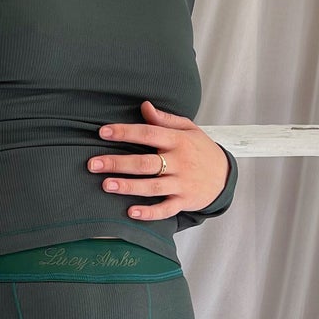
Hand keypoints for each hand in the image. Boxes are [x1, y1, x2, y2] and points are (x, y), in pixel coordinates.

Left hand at [86, 99, 229, 221]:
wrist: (225, 176)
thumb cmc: (201, 149)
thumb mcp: (189, 129)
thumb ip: (165, 119)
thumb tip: (144, 106)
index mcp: (178, 141)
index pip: (149, 133)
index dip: (125, 132)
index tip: (103, 132)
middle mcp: (179, 162)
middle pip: (145, 163)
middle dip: (118, 163)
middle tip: (93, 164)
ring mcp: (181, 184)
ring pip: (152, 187)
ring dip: (128, 187)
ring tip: (106, 185)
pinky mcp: (184, 202)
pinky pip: (165, 209)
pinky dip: (149, 212)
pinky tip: (131, 212)